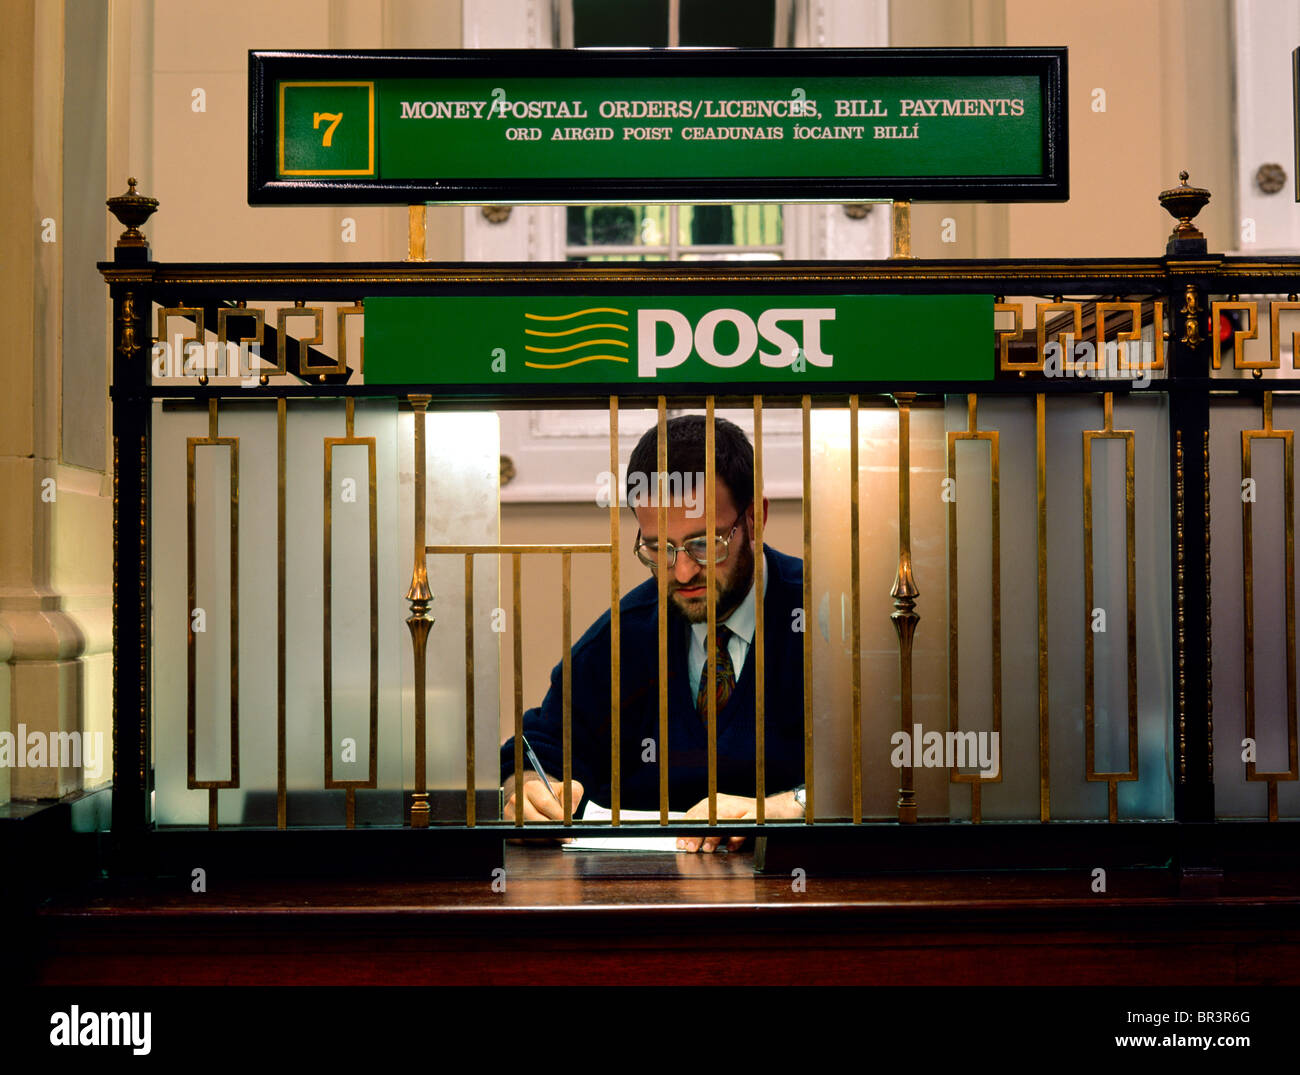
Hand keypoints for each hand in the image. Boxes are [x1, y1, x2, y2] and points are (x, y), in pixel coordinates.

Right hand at [502, 771, 583, 845]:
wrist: (535, 802)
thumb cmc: (552, 796)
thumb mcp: (565, 789)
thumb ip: (573, 793)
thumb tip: (570, 809)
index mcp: (532, 787)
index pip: (545, 803)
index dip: (558, 816)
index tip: (567, 824)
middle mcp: (517, 799)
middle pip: (536, 819)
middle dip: (553, 830)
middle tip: (565, 837)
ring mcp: (510, 815)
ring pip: (529, 832)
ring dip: (546, 838)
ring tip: (557, 838)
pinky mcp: (509, 829)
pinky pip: (523, 841)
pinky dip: (537, 843)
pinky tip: (546, 841)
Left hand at [677, 790, 803, 852]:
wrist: (776, 810)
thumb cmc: (747, 817)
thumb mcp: (726, 822)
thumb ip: (710, 831)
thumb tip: (690, 844)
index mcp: (715, 802)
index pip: (696, 813)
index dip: (686, 828)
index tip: (679, 842)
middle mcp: (726, 802)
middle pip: (706, 816)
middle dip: (696, 833)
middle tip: (689, 848)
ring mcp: (741, 807)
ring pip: (722, 819)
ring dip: (713, 836)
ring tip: (707, 849)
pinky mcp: (755, 814)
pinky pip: (744, 825)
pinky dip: (737, 837)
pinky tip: (731, 847)